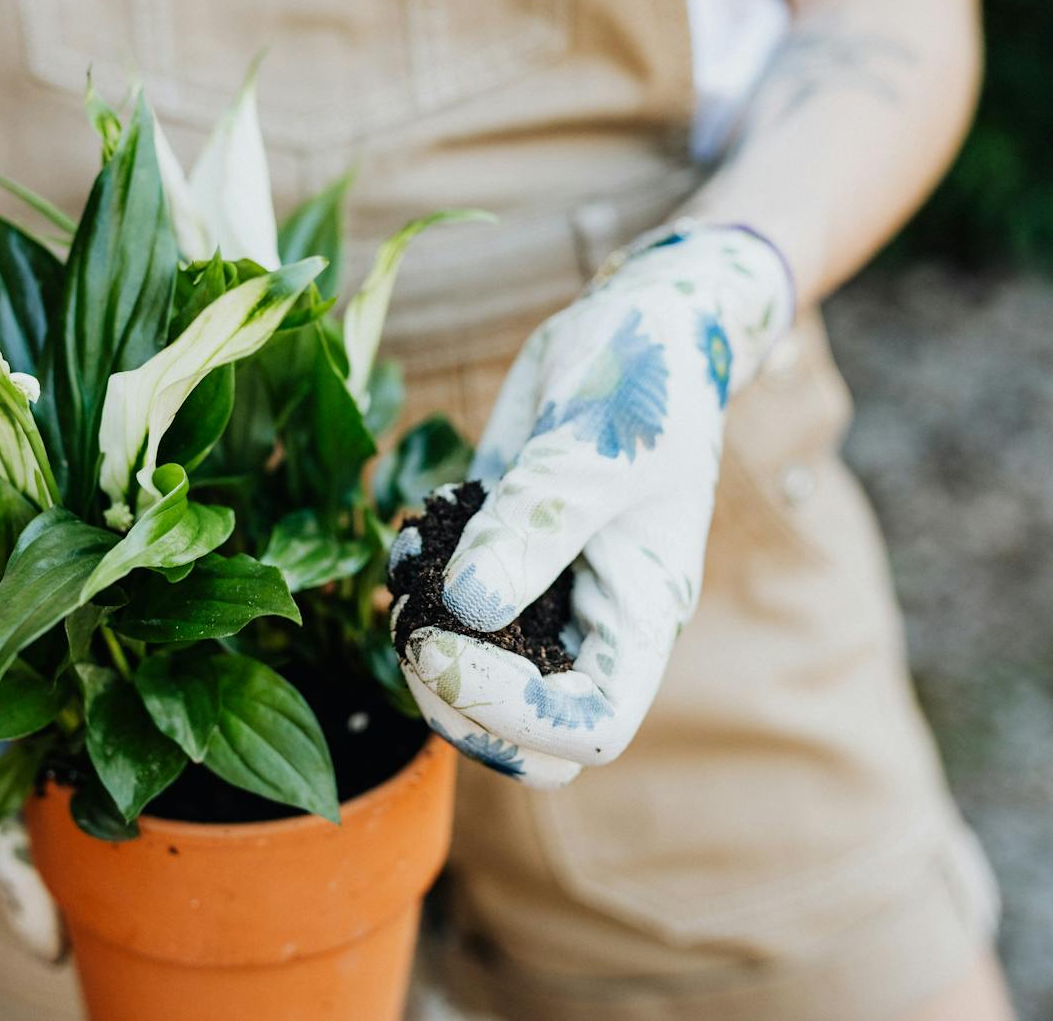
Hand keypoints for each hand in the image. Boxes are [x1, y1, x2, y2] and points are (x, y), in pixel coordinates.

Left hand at [391, 223, 792, 787]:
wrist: (637, 320)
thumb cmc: (645, 375)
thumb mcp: (593, 447)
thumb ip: (532, 526)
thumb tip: (467, 608)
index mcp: (638, 614)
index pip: (589, 727)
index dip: (512, 714)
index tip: (443, 647)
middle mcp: (590, 620)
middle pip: (525, 733)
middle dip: (454, 700)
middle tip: (410, 629)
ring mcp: (541, 592)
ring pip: (475, 679)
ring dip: (423, 644)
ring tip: (408, 567)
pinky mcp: (497, 552)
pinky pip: (447, 611)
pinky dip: (415, 589)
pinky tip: (411, 534)